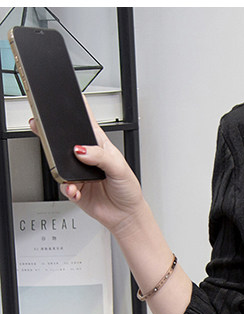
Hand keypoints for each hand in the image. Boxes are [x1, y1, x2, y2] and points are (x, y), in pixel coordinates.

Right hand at [28, 94, 146, 234]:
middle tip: (44, 131)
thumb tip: (81, 150)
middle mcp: (86, 156)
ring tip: (69, 177)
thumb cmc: (128, 189)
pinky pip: (63, 184)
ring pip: (59, 163)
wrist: (125, 215)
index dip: (76, 108)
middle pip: (64, 141)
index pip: (86, 122)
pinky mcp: (74, 187)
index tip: (65, 96)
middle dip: (52, 136)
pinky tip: (74, 190)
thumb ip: (101, 157)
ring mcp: (78, 172)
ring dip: (61, 169)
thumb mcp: (120, 168)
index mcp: (99, 145)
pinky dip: (67, 188)